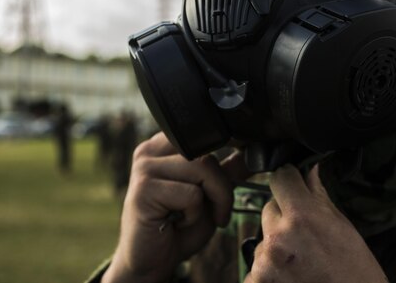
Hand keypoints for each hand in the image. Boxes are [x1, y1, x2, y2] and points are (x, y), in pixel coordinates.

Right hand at [102, 132, 247, 282]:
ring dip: (214, 199)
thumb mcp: (207, 195)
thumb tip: (251, 154)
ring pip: (202, 168)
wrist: (150, 261)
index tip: (241, 164)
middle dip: (223, 184)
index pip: (203, 134)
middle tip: (220, 211)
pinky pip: (191, 195)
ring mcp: (144, 169)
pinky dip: (195, 215)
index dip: (226, 148)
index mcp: (162, 147)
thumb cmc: (177, 227)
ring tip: (196, 218)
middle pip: (206, 151)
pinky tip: (178, 224)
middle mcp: (149, 151)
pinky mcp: (144, 191)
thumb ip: (224, 173)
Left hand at [244, 164, 387, 282]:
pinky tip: (291, 277)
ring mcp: (264, 263)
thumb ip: (318, 196)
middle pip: (269, 208)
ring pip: (262, 238)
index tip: (295, 186)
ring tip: (300, 260)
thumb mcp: (343, 228)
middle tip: (304, 235)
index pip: (279, 178)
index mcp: (301, 216)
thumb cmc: (356, 271)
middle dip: (283, 216)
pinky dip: (270, 270)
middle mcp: (277, 237)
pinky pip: (257, 266)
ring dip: (276, 245)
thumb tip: (309, 169)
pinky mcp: (257, 282)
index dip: (289, 180)